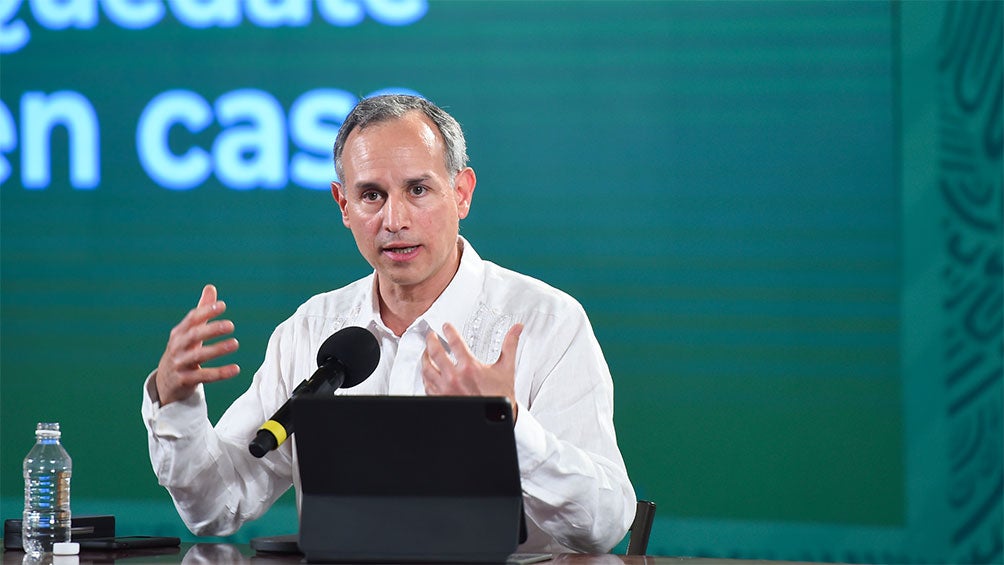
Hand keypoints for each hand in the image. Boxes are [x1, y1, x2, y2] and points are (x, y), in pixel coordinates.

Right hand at [154, 284, 239, 404]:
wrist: (166, 382)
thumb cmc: (183, 351)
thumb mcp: (189, 332)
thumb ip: (201, 311)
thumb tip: (211, 287)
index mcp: (179, 333)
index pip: (192, 319)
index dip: (205, 312)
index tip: (222, 306)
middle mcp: (178, 347)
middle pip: (194, 336)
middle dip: (211, 329)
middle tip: (231, 325)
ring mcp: (180, 364)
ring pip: (199, 356)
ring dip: (217, 350)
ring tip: (235, 343)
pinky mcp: (186, 380)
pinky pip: (204, 376)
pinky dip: (220, 373)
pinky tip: (236, 369)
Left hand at [421, 322, 523, 419]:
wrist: (496, 417)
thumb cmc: (500, 394)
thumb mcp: (506, 368)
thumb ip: (509, 345)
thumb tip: (516, 329)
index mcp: (469, 367)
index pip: (455, 342)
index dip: (449, 330)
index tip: (446, 326)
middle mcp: (455, 378)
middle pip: (435, 352)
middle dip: (430, 340)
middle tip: (431, 335)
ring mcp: (446, 389)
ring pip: (426, 369)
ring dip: (424, 358)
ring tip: (426, 352)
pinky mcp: (441, 399)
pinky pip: (427, 385)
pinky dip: (425, 376)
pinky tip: (428, 372)